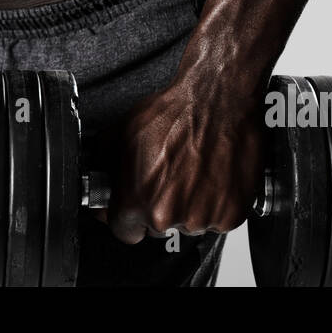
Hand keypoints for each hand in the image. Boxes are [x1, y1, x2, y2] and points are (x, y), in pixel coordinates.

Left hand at [106, 74, 265, 244]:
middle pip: (158, 228)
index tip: (134, 205)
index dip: (128, 216)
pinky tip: (210, 176)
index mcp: (137, 201)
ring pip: (188, 223)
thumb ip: (105, 166)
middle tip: (168, 177)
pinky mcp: (230, 214)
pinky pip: (217, 218)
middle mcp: (169, 215)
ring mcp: (202, 218)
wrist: (217, 101)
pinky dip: (215, 202)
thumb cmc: (175, 113)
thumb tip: (101, 181)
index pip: (125, 231)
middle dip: (159, 207)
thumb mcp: (121, 133)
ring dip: (188, 205)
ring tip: (192, 171)